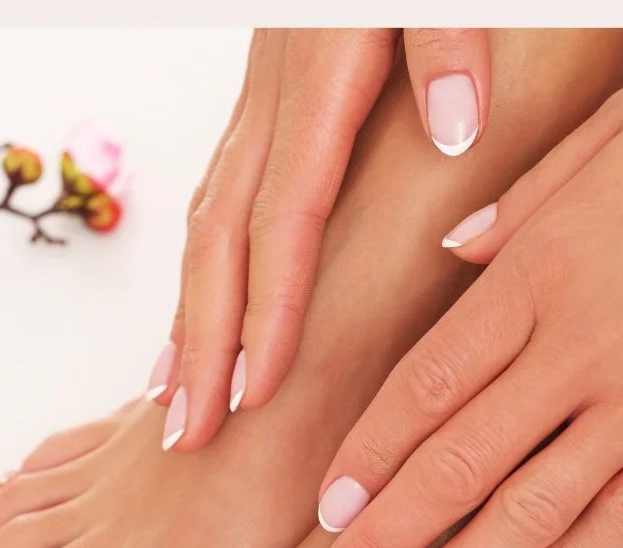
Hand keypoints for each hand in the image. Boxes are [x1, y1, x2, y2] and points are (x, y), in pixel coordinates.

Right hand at [152, 28, 491, 450]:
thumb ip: (447, 33)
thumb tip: (451, 124)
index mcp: (320, 74)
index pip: (285, 220)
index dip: (267, 312)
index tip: (254, 394)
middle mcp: (274, 96)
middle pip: (221, 238)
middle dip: (202, 342)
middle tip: (185, 432)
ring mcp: (261, 99)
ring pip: (204, 223)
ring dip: (187, 315)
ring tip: (171, 397)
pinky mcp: (268, 97)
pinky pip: (217, 196)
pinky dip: (201, 266)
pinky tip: (196, 311)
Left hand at [306, 32, 622, 547]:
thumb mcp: (613, 134)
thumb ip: (521, 206)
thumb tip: (455, 253)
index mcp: (540, 276)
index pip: (422, 388)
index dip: (367, 458)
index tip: (327, 513)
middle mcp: (581, 349)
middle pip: (454, 467)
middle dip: (382, 545)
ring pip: (530, 512)